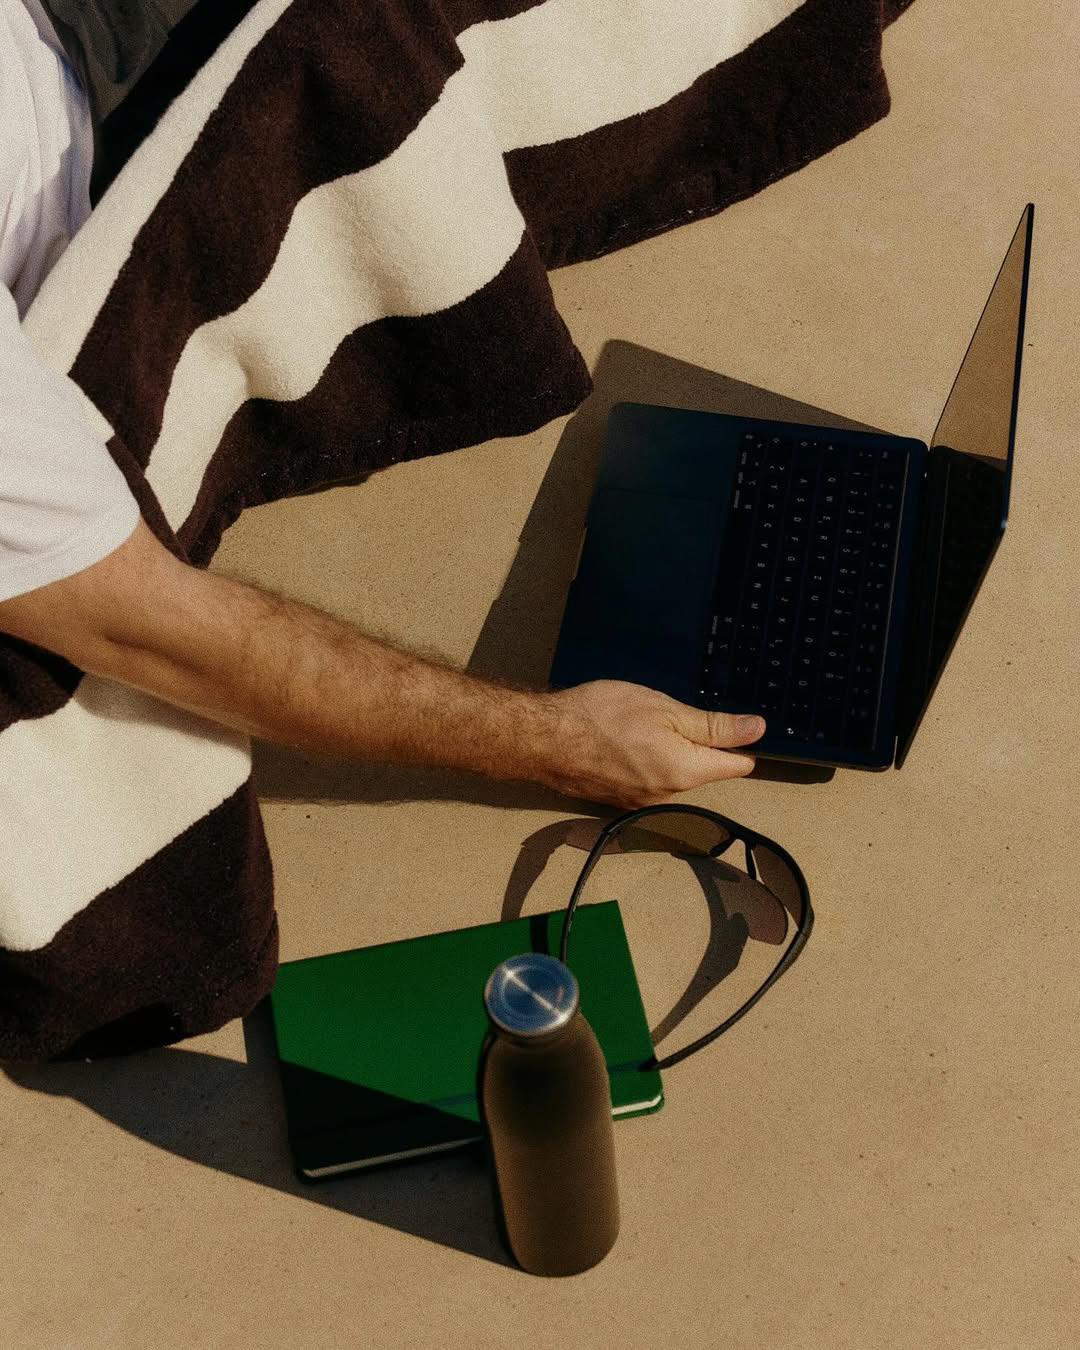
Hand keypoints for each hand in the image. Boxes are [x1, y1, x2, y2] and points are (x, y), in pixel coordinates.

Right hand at [540, 680, 764, 807]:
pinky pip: (645, 780)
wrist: (543, 738)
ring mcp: (640, 801)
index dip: (741, 741)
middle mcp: (667, 795)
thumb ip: (714, 725)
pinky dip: (640, 761)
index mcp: (685, 771)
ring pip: (672, 773)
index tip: (734, 724)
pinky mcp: (618, 800)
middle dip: (695, 743)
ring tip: (636, 725)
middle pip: (702, 769)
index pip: (737, 765)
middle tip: (668, 713)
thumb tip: (756, 729)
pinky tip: (619, 741)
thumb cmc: (599, 717)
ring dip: (665, 751)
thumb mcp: (664, 708)